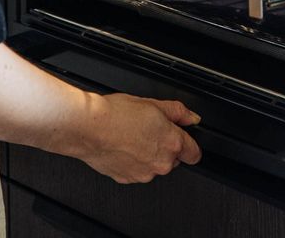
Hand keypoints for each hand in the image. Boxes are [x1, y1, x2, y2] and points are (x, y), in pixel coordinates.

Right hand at [79, 92, 201, 182]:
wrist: (90, 127)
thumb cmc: (118, 114)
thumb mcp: (153, 104)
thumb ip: (178, 112)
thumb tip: (191, 117)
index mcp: (171, 143)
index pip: (194, 152)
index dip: (190, 144)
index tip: (186, 139)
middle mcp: (161, 163)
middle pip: (173, 158)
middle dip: (165, 146)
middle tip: (150, 129)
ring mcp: (144, 174)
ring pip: (154, 165)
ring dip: (149, 154)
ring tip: (133, 135)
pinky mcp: (127, 179)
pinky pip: (137, 171)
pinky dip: (133, 161)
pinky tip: (123, 145)